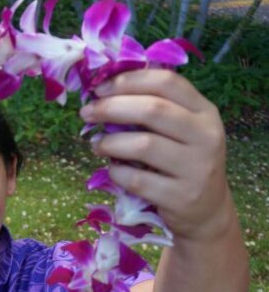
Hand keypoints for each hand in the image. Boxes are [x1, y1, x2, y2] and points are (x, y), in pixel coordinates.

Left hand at [80, 69, 231, 240]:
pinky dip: (117, 173)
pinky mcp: (181, 196)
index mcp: (204, 111)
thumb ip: (153, 110)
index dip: (128, 81)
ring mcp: (197, 168)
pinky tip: (113, 171)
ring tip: (96, 145)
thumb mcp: (180, 130)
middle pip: (152, 109)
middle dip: (110, 108)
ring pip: (143, 144)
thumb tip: (102, 93)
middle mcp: (206, 136)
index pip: (166, 82)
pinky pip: (137, 179)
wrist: (205, 210)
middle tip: (86, 113)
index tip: (99, 89)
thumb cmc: (180, 162)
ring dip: (110, 142)